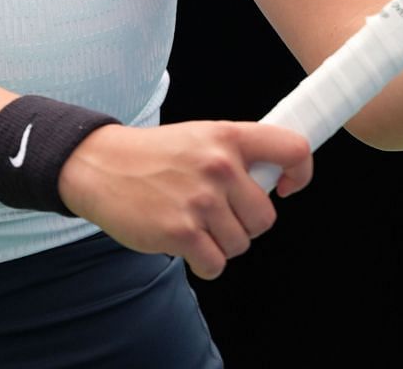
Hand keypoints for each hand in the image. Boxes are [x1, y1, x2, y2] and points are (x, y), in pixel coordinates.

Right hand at [56, 121, 312, 278]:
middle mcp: (220, 166)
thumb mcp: (200, 136)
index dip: (302, 173)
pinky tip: (185, 244)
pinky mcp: (181, 233)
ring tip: (193, 223)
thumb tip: (276, 183)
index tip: (287, 188)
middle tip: (215, 213)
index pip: (294, 150)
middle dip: (244, 224)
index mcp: (229, 137)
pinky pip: (216, 264)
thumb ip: (237, 154)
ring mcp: (201, 201)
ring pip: (240, 244)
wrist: (101, 166)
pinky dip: (204, 262)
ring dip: (220, 243)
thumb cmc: (154, 155)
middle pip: (265, 218)